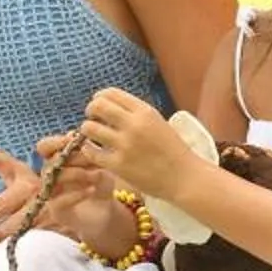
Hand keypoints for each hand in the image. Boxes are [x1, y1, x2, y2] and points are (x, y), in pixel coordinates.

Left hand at [77, 88, 197, 200]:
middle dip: (90, 110)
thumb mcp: (158, 122)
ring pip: (89, 128)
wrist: (184, 177)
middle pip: (97, 106)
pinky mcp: (118, 165)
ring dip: (86, 130)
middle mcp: (133, 125)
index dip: (99, 97)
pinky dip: (88, 149)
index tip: (99, 105)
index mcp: (145, 111)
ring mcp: (124, 145)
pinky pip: (91, 152)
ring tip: (92, 135)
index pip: (111, 93)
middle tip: (93, 118)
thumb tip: (110, 106)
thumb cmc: (172, 150)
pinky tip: (93, 150)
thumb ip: (136, 113)